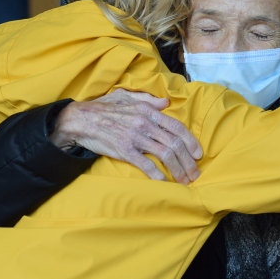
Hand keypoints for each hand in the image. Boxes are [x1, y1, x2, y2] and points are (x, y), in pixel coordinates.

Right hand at [50, 89, 202, 183]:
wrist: (81, 119)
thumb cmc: (104, 107)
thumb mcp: (127, 96)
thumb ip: (148, 100)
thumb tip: (166, 102)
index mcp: (148, 111)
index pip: (177, 127)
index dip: (191, 141)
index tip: (198, 154)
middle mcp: (145, 124)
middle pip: (175, 143)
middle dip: (188, 161)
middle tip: (195, 173)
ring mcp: (136, 137)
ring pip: (165, 154)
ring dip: (178, 169)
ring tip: (185, 180)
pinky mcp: (125, 150)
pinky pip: (146, 164)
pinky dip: (158, 174)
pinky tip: (164, 181)